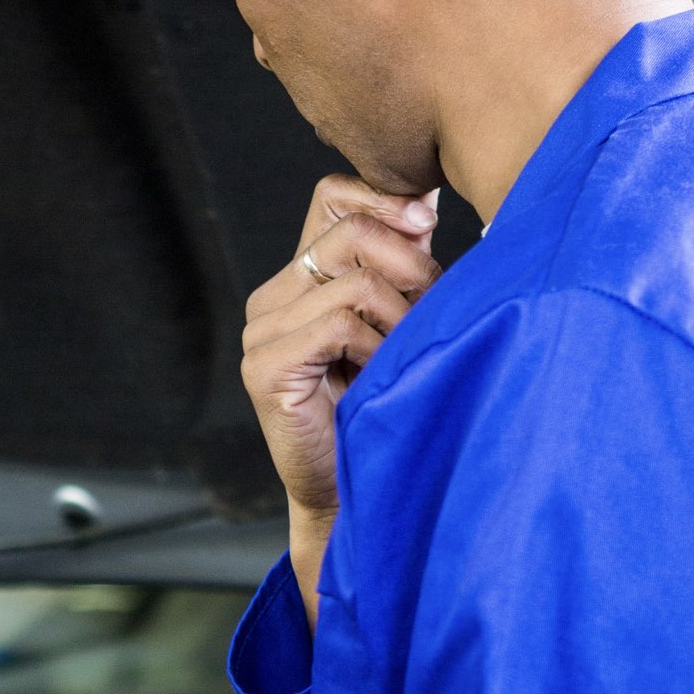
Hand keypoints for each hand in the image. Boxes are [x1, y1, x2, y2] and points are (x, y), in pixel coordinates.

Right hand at [243, 174, 439, 610]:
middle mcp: (270, 299)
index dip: (384, 201)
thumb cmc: (390, 409)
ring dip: (402, 315)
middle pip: (350, 232)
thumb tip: (424, 199)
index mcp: (298, 280)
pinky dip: (377, 345)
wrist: (361, 496)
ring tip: (410, 352)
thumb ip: (403, 263)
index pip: (333, 197)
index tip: (430, 227)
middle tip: (433, 311)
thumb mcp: (403, 321)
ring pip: (353, 279)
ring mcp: (260, 333)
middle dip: (410, 265)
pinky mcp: (265, 367)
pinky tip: (382, 373)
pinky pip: (338, 323)